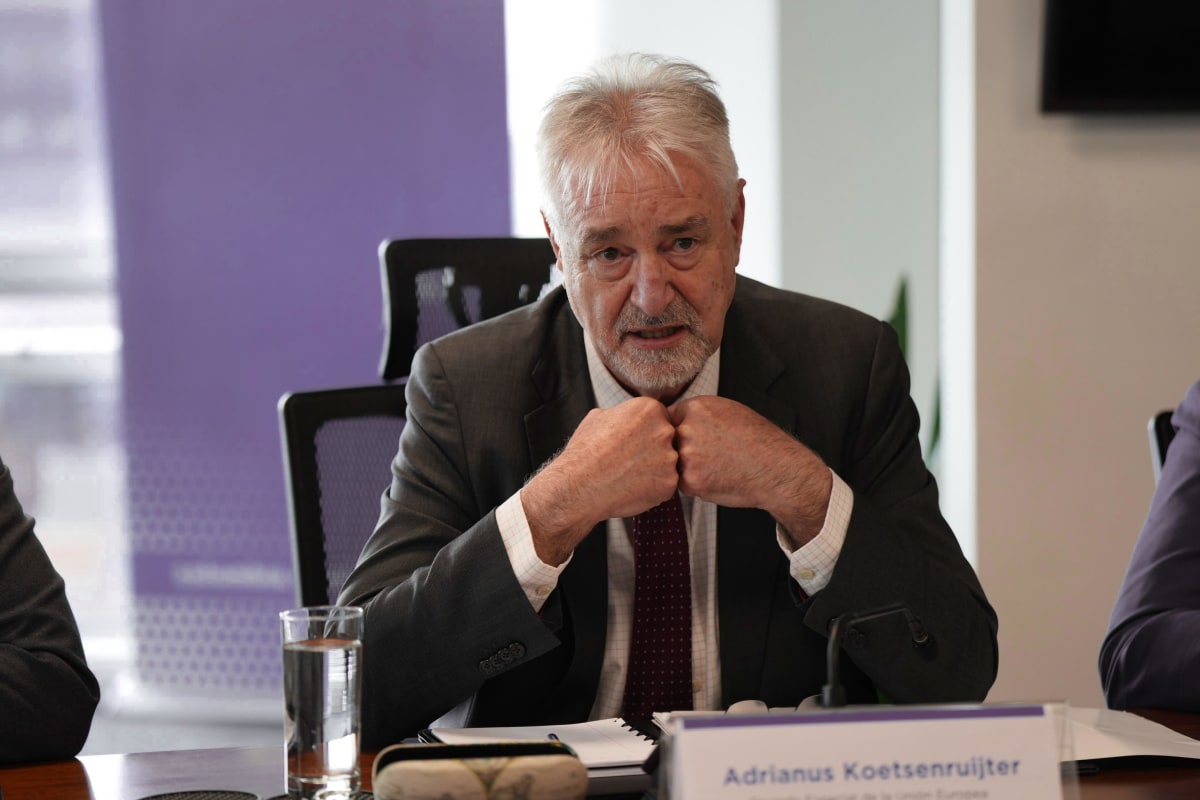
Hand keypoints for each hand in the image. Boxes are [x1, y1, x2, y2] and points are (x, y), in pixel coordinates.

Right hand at [521, 397, 678, 563]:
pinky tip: (632, 488)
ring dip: (654, 469)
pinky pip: (666, 484)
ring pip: (667, 463)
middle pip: (668, 439)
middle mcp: (664, 430)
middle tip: (629, 461)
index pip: (660, 418)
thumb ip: (622, 414)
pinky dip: (653, 488)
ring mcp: (669, 458)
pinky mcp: (669, 483)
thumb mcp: (599, 417)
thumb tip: (625, 415)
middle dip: (653, 450)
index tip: (631, 443)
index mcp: (649, 409)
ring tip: (628, 476)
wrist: (580, 485)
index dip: (645, 432)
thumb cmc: (585, 450)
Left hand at [669, 396, 831, 547]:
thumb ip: (698, 414)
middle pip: (668, 442)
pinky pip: (682, 484)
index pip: (668, 419)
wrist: (776, 469)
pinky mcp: (690, 480)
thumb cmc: (758, 441)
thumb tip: (672, 418)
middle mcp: (687, 428)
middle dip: (681, 451)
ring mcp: (687, 455)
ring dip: (688, 469)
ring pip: (674, 464)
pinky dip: (696, 485)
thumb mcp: (728, 411)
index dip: (680, 432)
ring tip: (716, 467)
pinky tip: (718, 479)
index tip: (696, 440)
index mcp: (695, 407)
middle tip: (709, 457)